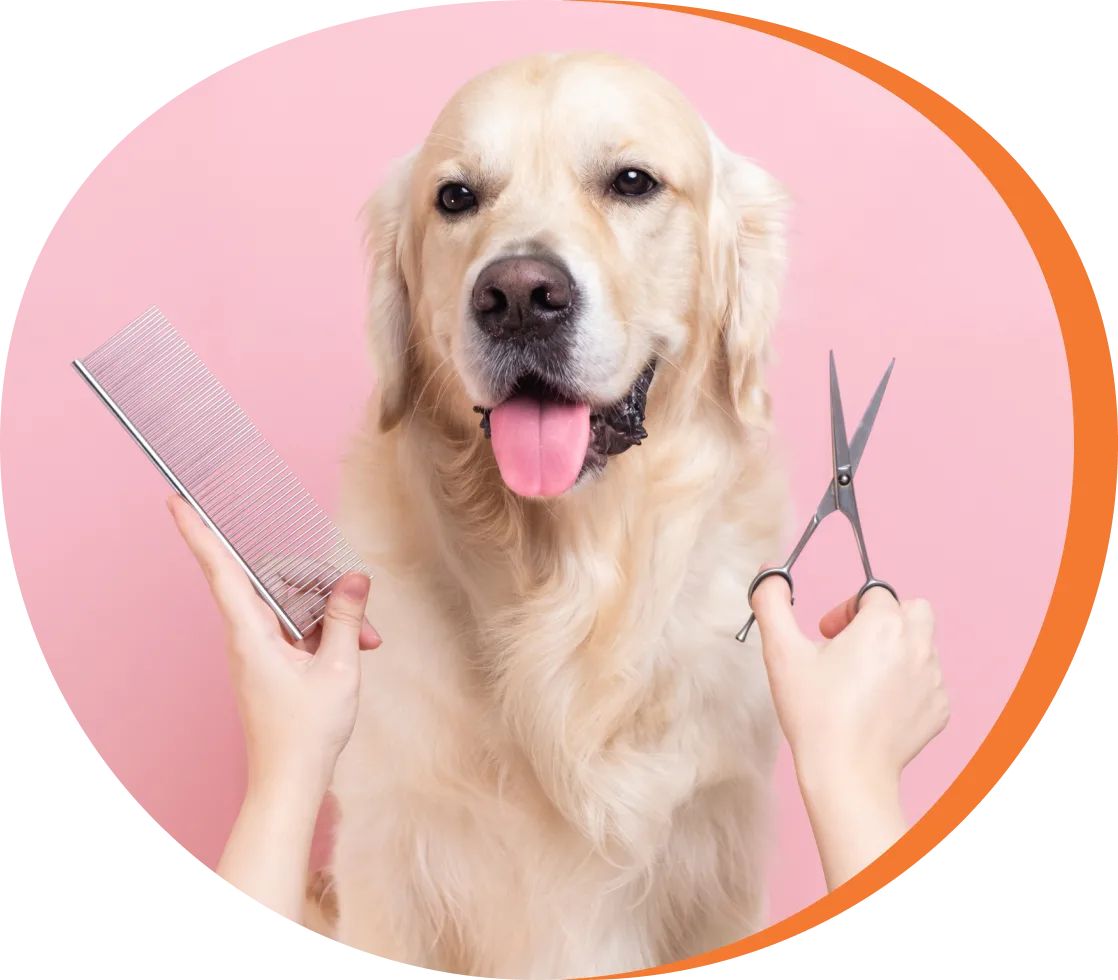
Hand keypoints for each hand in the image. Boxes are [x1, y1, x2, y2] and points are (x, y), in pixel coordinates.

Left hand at [167, 494, 379, 800]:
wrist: (289, 783)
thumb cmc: (306, 734)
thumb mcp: (337, 670)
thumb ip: (343, 619)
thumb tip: (355, 577)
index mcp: (250, 635)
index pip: (221, 570)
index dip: (198, 532)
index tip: (176, 500)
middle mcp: (247, 637)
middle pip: (276, 582)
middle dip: (320, 585)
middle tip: (359, 610)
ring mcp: (258, 650)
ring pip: (291, 605)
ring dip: (329, 613)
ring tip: (364, 639)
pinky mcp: (271, 662)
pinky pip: (296, 627)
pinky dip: (325, 631)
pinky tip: (355, 644)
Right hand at [750, 570, 948, 888]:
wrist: (846, 774)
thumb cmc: (815, 714)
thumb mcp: (781, 652)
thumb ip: (772, 603)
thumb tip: (771, 573)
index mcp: (884, 625)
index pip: (875, 593)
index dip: (847, 610)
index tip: (827, 634)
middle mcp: (918, 647)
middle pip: (912, 610)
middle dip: (884, 619)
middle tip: (852, 645)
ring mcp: (933, 681)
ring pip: (922, 645)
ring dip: (895, 650)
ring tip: (860, 679)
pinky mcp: (938, 710)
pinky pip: (928, 681)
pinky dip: (906, 684)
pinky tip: (876, 705)